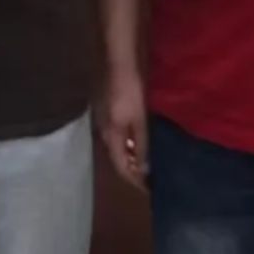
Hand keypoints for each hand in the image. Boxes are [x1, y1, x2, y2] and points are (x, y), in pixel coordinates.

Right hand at [97, 69, 148, 190]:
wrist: (120, 63)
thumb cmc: (130, 92)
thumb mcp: (138, 120)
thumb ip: (140, 144)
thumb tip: (142, 170)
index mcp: (110, 137)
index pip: (121, 166)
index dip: (134, 179)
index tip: (148, 189)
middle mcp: (104, 132)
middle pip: (117, 158)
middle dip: (131, 169)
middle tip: (148, 177)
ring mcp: (105, 120)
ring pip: (117, 146)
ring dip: (130, 156)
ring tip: (146, 161)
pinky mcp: (109, 111)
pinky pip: (119, 135)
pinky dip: (129, 142)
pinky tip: (138, 140)